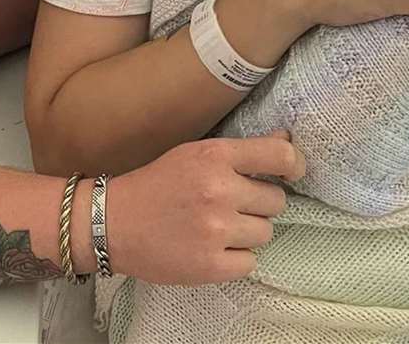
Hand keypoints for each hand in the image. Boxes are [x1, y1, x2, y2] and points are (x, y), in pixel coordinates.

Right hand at [107, 131, 304, 283]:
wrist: (114, 222)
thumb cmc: (158, 184)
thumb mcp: (196, 154)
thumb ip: (242, 152)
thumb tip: (287, 143)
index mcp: (215, 157)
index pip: (278, 156)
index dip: (293, 164)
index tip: (292, 172)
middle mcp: (219, 191)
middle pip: (276, 201)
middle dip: (259, 204)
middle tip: (233, 205)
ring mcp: (216, 230)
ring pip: (266, 232)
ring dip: (249, 231)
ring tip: (220, 227)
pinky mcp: (210, 265)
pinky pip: (250, 261)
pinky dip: (236, 258)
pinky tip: (213, 248)